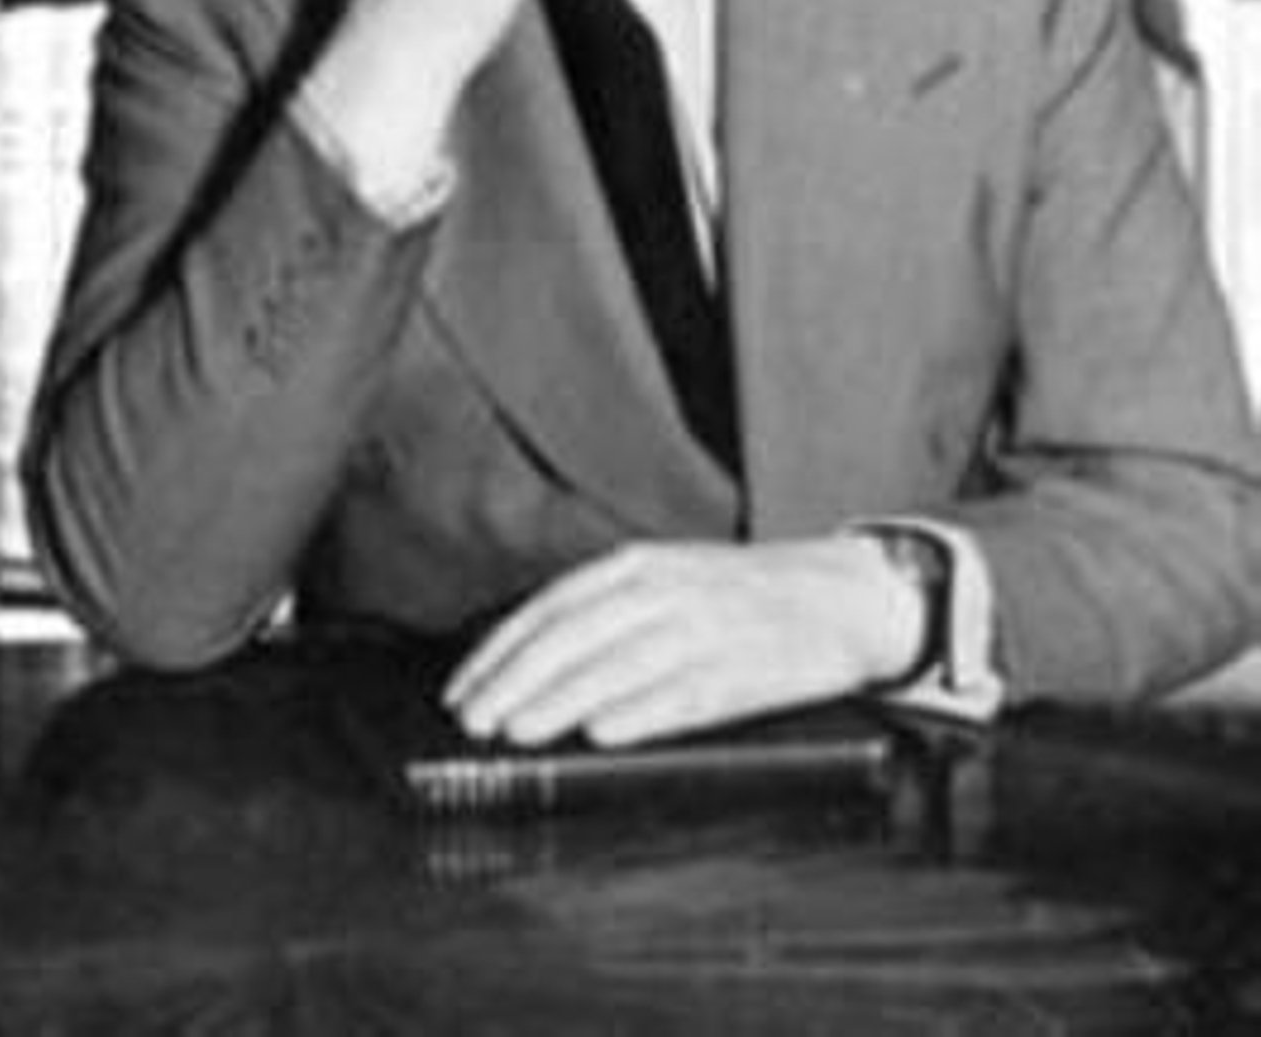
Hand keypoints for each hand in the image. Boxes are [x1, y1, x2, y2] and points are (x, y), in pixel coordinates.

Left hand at [442, 537, 924, 746]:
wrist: (838, 596)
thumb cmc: (738, 596)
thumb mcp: (668, 578)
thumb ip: (605, 610)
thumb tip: (525, 659)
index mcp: (640, 564)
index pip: (552, 607)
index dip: (502, 649)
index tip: (461, 689)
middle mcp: (666, 590)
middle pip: (574, 636)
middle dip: (515, 680)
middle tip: (472, 722)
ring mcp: (705, 629)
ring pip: (618, 666)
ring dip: (561, 702)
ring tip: (517, 733)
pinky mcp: (742, 671)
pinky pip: (681, 695)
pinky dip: (639, 714)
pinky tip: (601, 734)